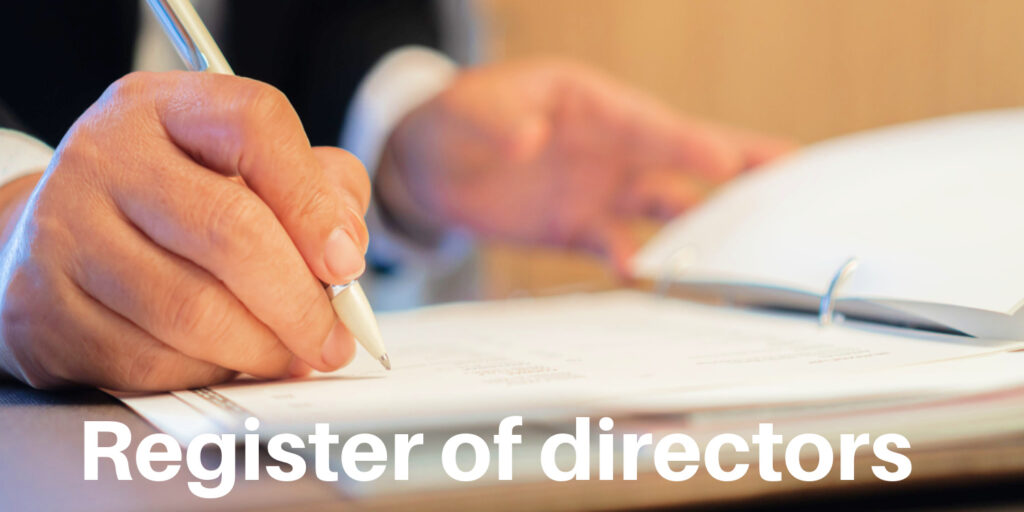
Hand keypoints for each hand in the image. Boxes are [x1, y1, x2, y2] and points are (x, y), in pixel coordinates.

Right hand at [0, 72, 370, 389]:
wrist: (61, 242)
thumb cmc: (179, 205)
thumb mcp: (248, 170)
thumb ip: (318, 190)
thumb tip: (346, 247)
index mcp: (166, 107)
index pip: (255, 125)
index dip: (313, 201)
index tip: (346, 264)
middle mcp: (106, 155)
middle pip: (230, 230)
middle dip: (301, 303)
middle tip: (335, 340)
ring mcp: (65, 229)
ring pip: (191, 310)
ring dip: (261, 349)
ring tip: (290, 356)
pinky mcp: (43, 305)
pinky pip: (148, 358)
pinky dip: (206, 372)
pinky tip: (227, 362)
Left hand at [377, 60, 794, 273]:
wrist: (426, 165)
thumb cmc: (455, 118)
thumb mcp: (467, 108)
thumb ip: (497, 119)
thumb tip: (529, 137)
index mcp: (592, 103)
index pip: (649, 123)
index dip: (687, 142)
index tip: (725, 160)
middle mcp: (609, 145)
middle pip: (683, 157)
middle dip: (737, 168)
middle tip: (795, 180)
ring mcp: (599, 188)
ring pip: (665, 206)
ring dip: (700, 225)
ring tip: (742, 248)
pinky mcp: (580, 227)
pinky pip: (618, 246)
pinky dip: (637, 262)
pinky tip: (650, 279)